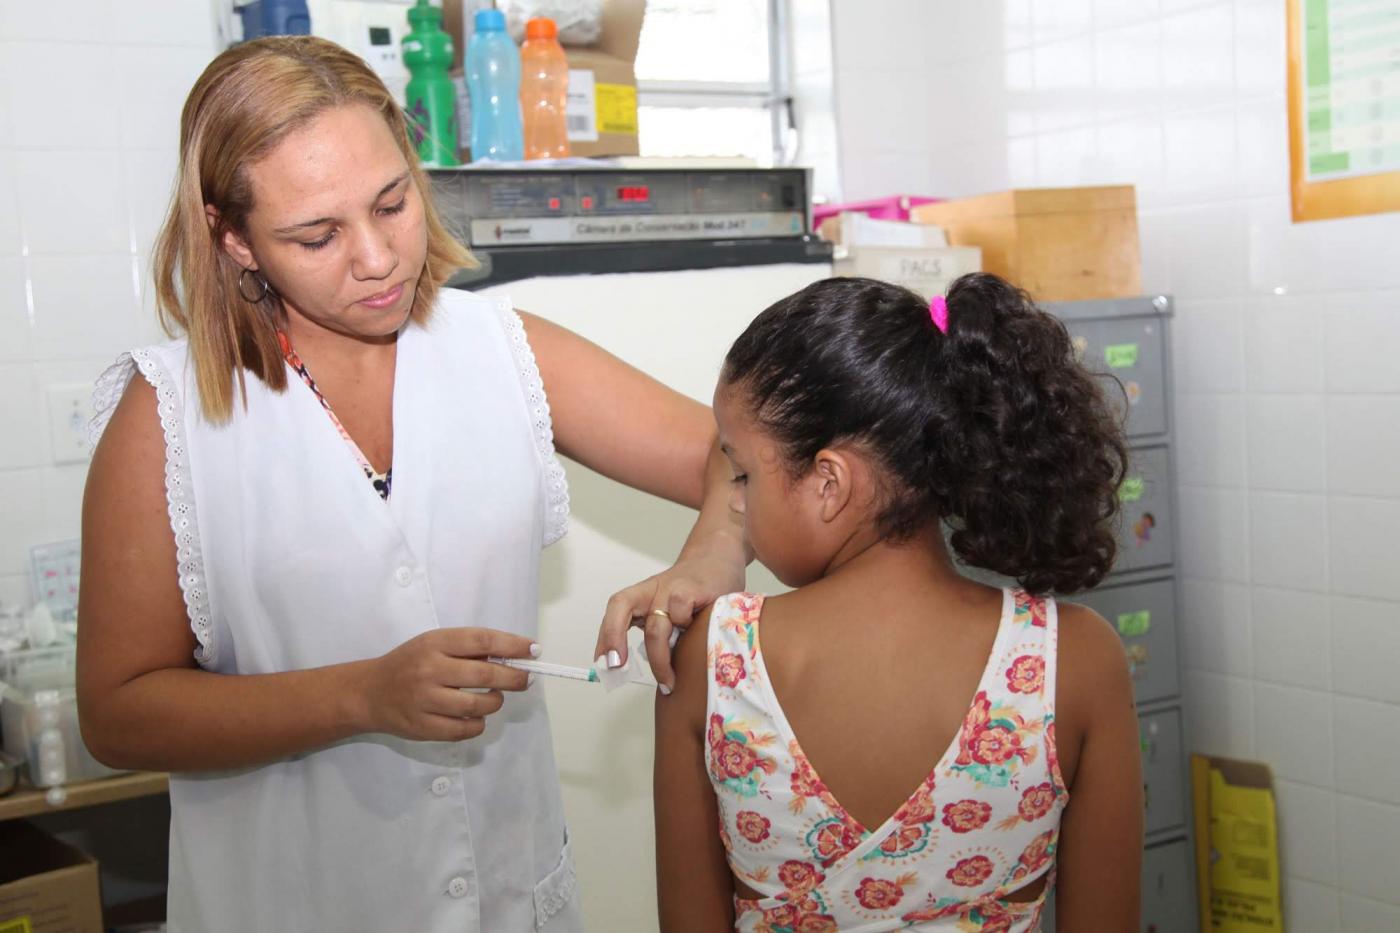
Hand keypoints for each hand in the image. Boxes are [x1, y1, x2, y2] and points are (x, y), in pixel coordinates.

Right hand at [359, 628, 535, 740]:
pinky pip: (464, 730)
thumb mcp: (433, 644)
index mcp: (435, 643)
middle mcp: (429, 670)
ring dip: (496, 702)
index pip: (482, 641)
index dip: (512, 645)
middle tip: (526, 679)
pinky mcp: (423, 727)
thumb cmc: (410, 663)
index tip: (533, 650)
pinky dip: (478, 724)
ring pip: (477, 706)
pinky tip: (476, 716)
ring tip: (495, 697)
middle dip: (514, 678)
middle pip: (484, 676)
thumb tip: (514, 656)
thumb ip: (468, 649)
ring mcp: (425, 701)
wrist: (369, 692)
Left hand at [595, 530, 745, 692]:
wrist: (719, 557)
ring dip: (659, 659)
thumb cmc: (695, 591)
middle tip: (618, 669)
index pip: (615, 609)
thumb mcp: (671, 609)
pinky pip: (680, 615)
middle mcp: (652, 590)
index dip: (606, 634)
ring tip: (668, 682)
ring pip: (655, 627)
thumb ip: (660, 632)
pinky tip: (697, 636)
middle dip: (615, 641)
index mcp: (642, 595)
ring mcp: (671, 589)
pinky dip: (685, 629)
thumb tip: (652, 673)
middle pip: (623, 610)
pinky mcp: (691, 590)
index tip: (604, 663)